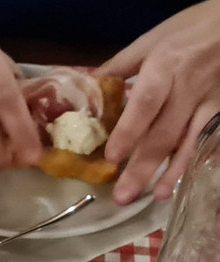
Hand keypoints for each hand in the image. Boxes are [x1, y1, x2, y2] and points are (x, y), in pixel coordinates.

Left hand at [102, 0, 219, 203]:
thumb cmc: (189, 30)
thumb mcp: (151, 40)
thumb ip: (119, 66)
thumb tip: (87, 87)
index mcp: (163, 69)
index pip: (145, 104)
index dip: (129, 132)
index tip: (111, 158)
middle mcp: (186, 90)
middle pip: (163, 134)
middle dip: (142, 168)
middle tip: (121, 196)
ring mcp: (206, 103)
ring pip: (186, 143)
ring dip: (169, 174)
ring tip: (151, 198)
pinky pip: (203, 142)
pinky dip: (189, 164)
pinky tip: (175, 186)